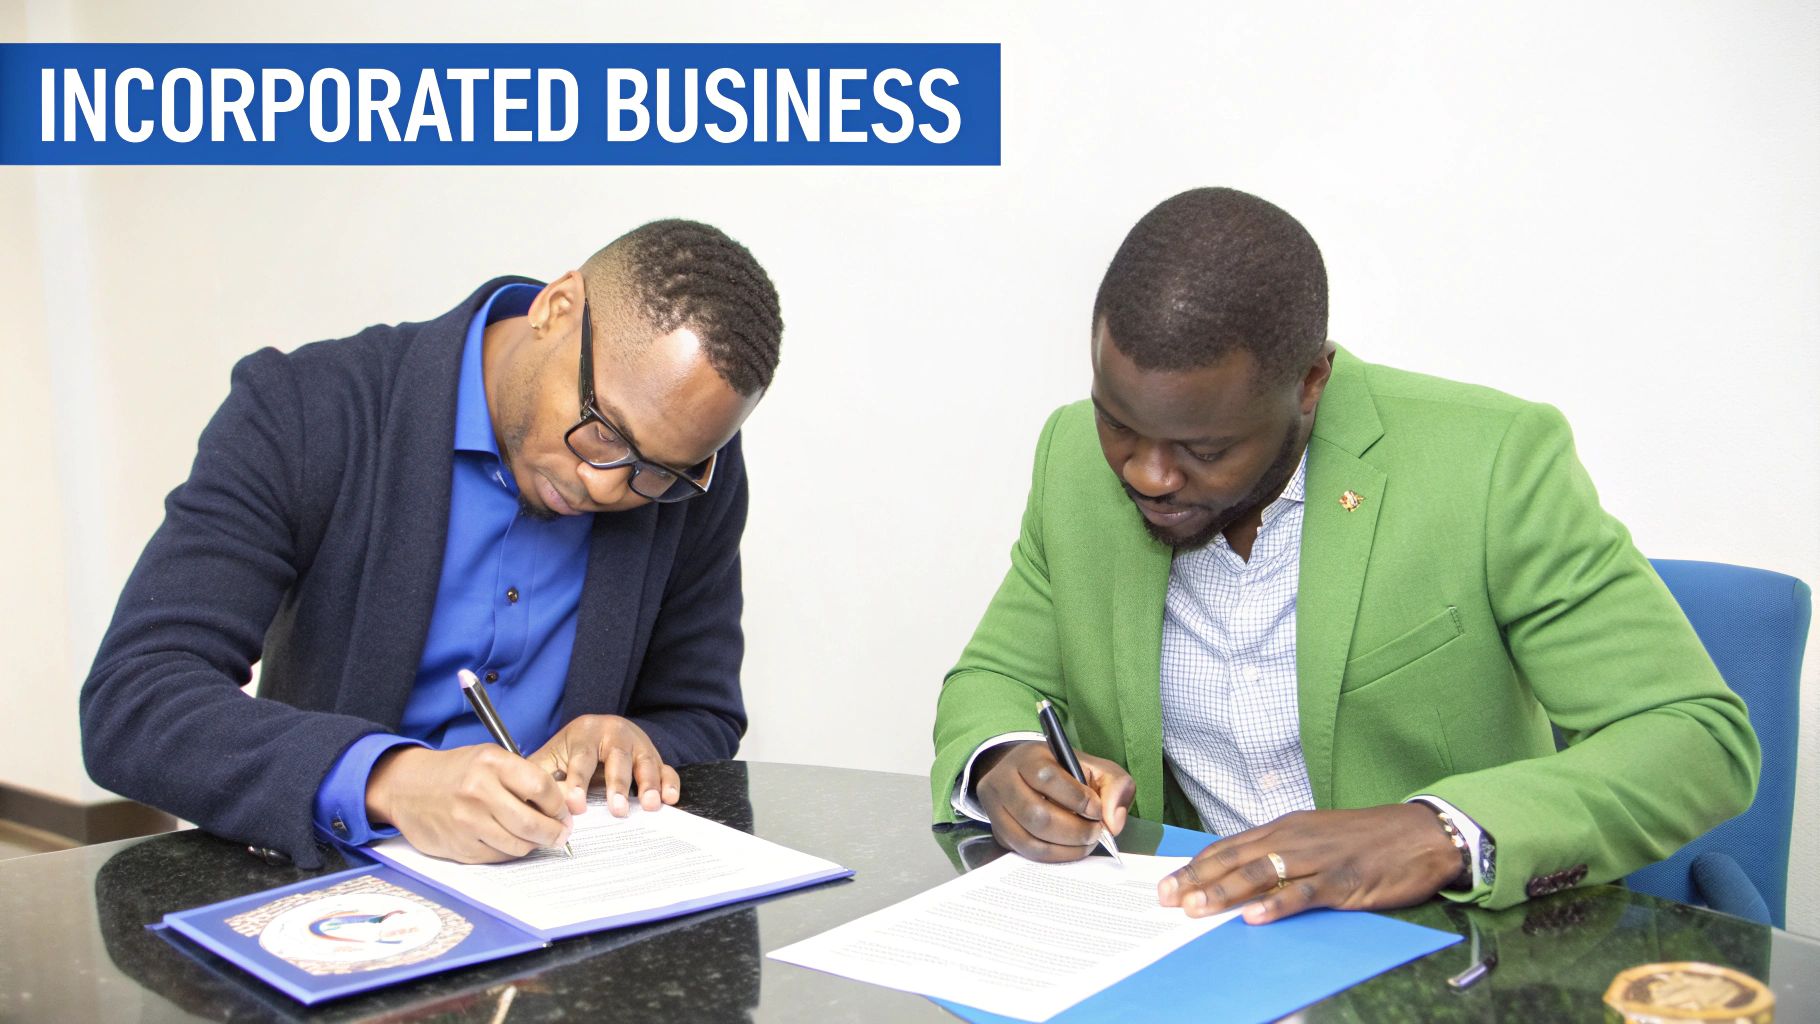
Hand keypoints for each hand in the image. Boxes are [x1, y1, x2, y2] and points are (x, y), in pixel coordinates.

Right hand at [365, 745, 570, 863]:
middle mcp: (478, 792)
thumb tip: (565, 804)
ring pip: (518, 845)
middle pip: (533, 823)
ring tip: (535, 837)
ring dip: (534, 845)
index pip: (542, 788)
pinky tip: (510, 841)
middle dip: (555, 833)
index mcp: (491, 764)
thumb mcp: (490, 759)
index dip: (560, 805)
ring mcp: (467, 822)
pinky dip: (510, 852)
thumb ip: (525, 777)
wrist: (406, 786)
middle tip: (561, 834)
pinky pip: (498, 857)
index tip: (565, 812)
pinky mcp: (459, 846)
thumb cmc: (456, 772)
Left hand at [530, 714, 679, 817]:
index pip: (582, 758)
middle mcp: (614, 733)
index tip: (576, 806)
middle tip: (617, 810)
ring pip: (645, 762)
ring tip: (649, 805)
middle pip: (617, 757)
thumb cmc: (572, 751)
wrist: (598, 731)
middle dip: (617, 785)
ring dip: (648, 784)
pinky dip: (669, 783)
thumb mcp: (552, 757)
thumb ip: (539, 774)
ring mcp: (638, 743)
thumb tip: (527, 798)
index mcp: (585, 732)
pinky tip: (669, 798)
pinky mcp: (654, 756)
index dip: (578, 782)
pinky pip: (666, 767)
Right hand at [974, 740, 1134, 861]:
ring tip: (1086, 841)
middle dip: (1074, 830)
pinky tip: (1071, 849)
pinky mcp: (999, 834)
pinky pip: (1027, 853)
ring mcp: (996, 810)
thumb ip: (1115, 786)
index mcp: (1026, 758)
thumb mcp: (1094, 767)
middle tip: (1096, 832)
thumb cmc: (1065, 772)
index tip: (1096, 809)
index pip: (1046, 777)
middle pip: (1036, 814)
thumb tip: (1113, 822)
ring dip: (1066, 848)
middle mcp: (1003, 782)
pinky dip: (1055, 856)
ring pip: (1030, 840)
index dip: (1076, 798)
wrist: (1028, 776)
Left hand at [1157, 804, 1463, 923]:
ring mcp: (1318, 858)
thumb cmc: (1368, 838)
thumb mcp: (1317, 837)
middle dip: (1197, 879)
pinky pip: (1304, 892)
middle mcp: (1294, 838)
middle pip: (1235, 859)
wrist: (1420, 833)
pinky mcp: (1343, 879)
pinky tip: (1254, 916)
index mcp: (1285, 828)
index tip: (1167, 882)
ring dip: (1225, 892)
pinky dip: (1277, 905)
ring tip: (1196, 908)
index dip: (1196, 865)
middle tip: (1166, 897)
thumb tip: (1244, 875)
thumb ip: (1282, 852)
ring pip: (1261, 874)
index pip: (1229, 846)